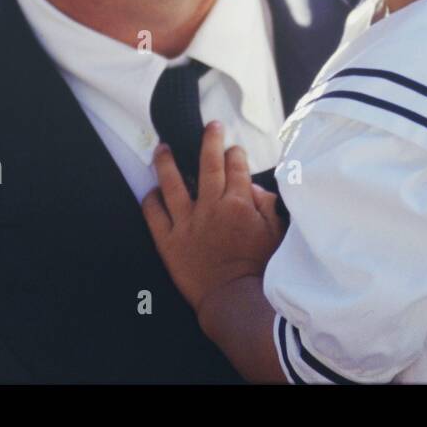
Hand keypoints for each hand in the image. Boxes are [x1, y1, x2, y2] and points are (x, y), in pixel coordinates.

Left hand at [142, 122, 284, 312]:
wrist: (234, 300)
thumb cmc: (258, 269)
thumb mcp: (275, 233)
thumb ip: (266, 205)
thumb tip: (252, 188)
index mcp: (238, 204)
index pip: (236, 166)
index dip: (235, 153)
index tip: (234, 148)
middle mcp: (210, 207)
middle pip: (208, 164)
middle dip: (210, 140)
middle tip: (209, 126)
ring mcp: (187, 223)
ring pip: (172, 184)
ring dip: (167, 163)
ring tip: (163, 148)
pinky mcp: (169, 242)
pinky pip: (154, 216)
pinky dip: (150, 201)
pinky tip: (151, 191)